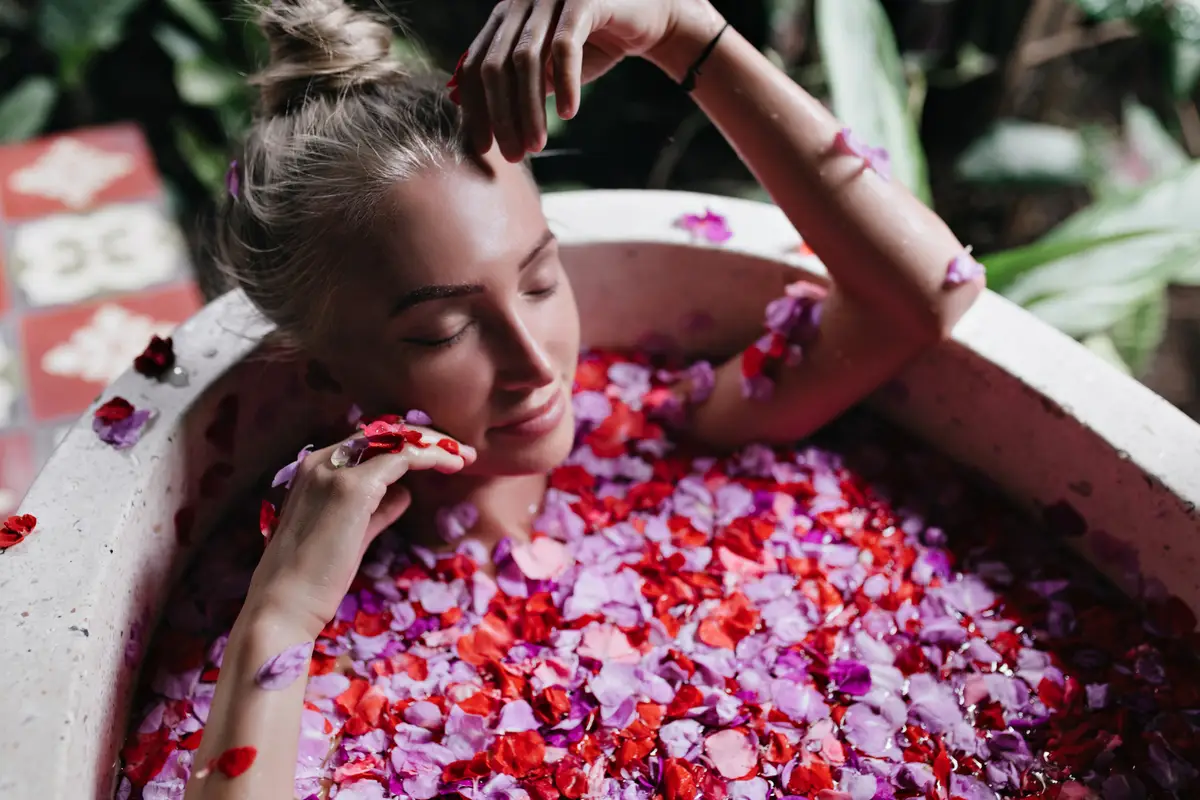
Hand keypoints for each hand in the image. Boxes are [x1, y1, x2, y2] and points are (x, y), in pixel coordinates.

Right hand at [243, 426, 476, 637]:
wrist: (285, 604)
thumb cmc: (313, 579)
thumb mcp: (351, 535)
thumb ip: (377, 511)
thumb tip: (404, 494)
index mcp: (315, 469)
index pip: (369, 441)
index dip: (407, 444)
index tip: (439, 457)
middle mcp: (322, 461)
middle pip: (384, 431)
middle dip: (426, 438)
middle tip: (460, 453)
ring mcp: (336, 471)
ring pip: (397, 438)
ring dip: (435, 444)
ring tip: (464, 458)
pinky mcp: (354, 488)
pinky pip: (404, 457)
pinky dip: (432, 457)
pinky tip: (452, 466)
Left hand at [456, 0, 714, 160]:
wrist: (651, 18)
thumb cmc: (596, 45)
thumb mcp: (550, 69)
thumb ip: (519, 85)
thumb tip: (488, 124)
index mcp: (505, 17)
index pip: (474, 65)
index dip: (474, 108)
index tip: (482, 147)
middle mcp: (521, 2)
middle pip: (494, 66)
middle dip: (501, 116)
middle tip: (513, 156)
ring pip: (525, 60)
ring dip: (529, 109)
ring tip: (536, 145)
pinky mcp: (582, 0)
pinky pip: (563, 47)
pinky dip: (564, 84)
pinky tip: (569, 114)